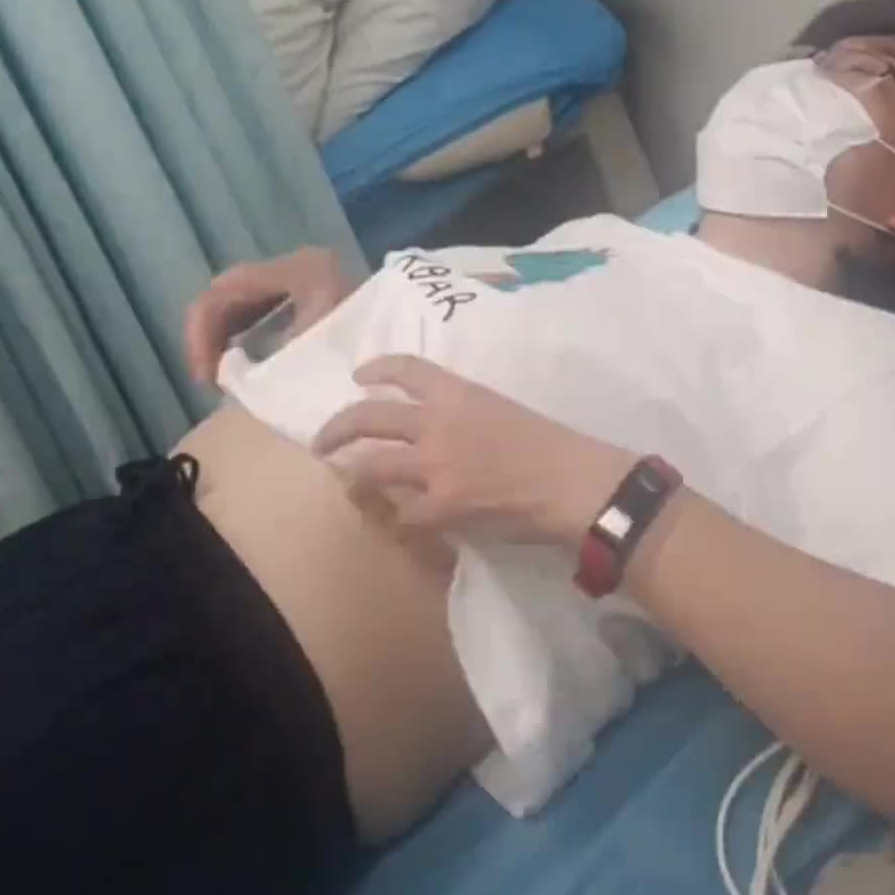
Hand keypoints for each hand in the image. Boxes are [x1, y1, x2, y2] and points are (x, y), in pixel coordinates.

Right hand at [185, 247, 358, 384]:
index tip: (204, 376)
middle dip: (208, 335)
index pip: (223, 290)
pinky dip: (241, 334)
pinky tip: (239, 363)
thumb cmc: (371, 344)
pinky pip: (258, 308)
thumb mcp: (315, 355)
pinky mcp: (303, 291)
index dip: (202, 331)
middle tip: (207, 379)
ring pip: (239, 300)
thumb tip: (228, 376)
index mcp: (294, 271)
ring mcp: (297, 275)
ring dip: (222, 336)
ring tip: (219, 377)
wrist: (419, 335)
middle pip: (226, 291)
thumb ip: (265, 363)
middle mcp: (292, 264)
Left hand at [313, 355, 633, 546]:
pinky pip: (404, 517)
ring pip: (372, 466)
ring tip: (344, 480)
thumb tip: (440, 430)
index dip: (377, 368)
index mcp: (458, 392)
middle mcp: (436, 422)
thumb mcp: (502, 410)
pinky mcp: (441, 506)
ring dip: (353, 474)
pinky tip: (398, 526)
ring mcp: (434, 465)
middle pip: (368, 417)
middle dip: (338, 428)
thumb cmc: (550, 444)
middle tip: (322, 440)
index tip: (360, 375)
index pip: (406, 368)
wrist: (571, 481)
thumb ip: (465, 415)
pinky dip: (400, 523)